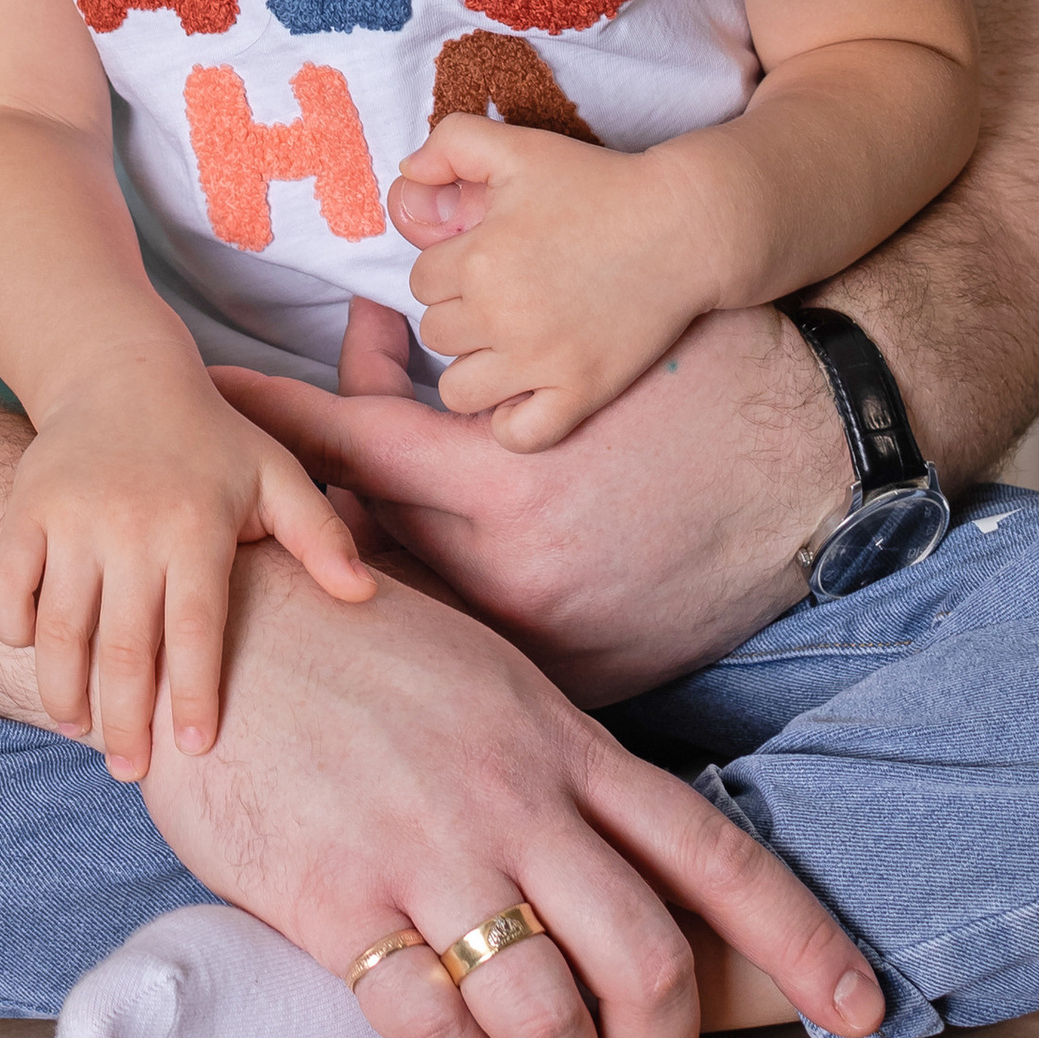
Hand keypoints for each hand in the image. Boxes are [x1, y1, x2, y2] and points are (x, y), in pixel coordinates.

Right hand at [0, 352, 371, 778]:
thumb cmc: (209, 437)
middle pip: (125, 647)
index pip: (196, 630)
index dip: (196, 696)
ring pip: (60, 628)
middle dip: (126, 722)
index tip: (197, 750)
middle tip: (131, 772)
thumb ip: (320, 535)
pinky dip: (13, 626)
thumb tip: (365, 597)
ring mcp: (72, 516)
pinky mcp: (24, 507)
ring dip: (64, 691)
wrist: (121, 370)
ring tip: (78, 729)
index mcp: (197, 525)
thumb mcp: (275, 473)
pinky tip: (34, 654)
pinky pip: (6, 585)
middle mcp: (132, 524)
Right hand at [138, 543, 883, 1037]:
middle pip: (649, 959)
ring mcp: (427, 844)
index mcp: (563, 741)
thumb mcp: (484, 677)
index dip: (801, 943)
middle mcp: (516, 796)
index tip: (862, 1010)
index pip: (714, 855)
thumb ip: (550, 760)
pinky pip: (428, 1025)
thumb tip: (614, 850)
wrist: (211, 604)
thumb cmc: (348, 642)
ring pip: (548, 1011)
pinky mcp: (333, 892)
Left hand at [222, 295, 852, 703]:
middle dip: (325, 490)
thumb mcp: (572, 359)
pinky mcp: (592, 684)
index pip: (352, 451)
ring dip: (382, 551)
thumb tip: (364, 353)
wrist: (833, 453)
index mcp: (511, 491)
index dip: (274, 417)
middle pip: (369, 543)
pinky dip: (449, 608)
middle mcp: (519, 585)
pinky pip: (484, 656)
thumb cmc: (703, 376)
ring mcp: (556, 648)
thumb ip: (454, 380)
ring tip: (360, 502)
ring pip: (420, 607)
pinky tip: (433, 569)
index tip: (205, 399)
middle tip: (294, 446)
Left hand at [391, 117, 734, 448]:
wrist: (684, 226)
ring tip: (511, 342)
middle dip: (463, 314)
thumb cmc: (599, 184)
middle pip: (437, 334)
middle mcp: (502, 314)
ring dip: (476, 367)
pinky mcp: (582, 391)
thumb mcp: (518, 146)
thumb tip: (407, 175)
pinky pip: (517, 435)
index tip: (490, 259)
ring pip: (458, 390)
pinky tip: (530, 389)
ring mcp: (542, 360)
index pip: (421, 282)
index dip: (451, 269)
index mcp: (479, 257)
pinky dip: (514, 420)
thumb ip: (450, 143)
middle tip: (509, 294)